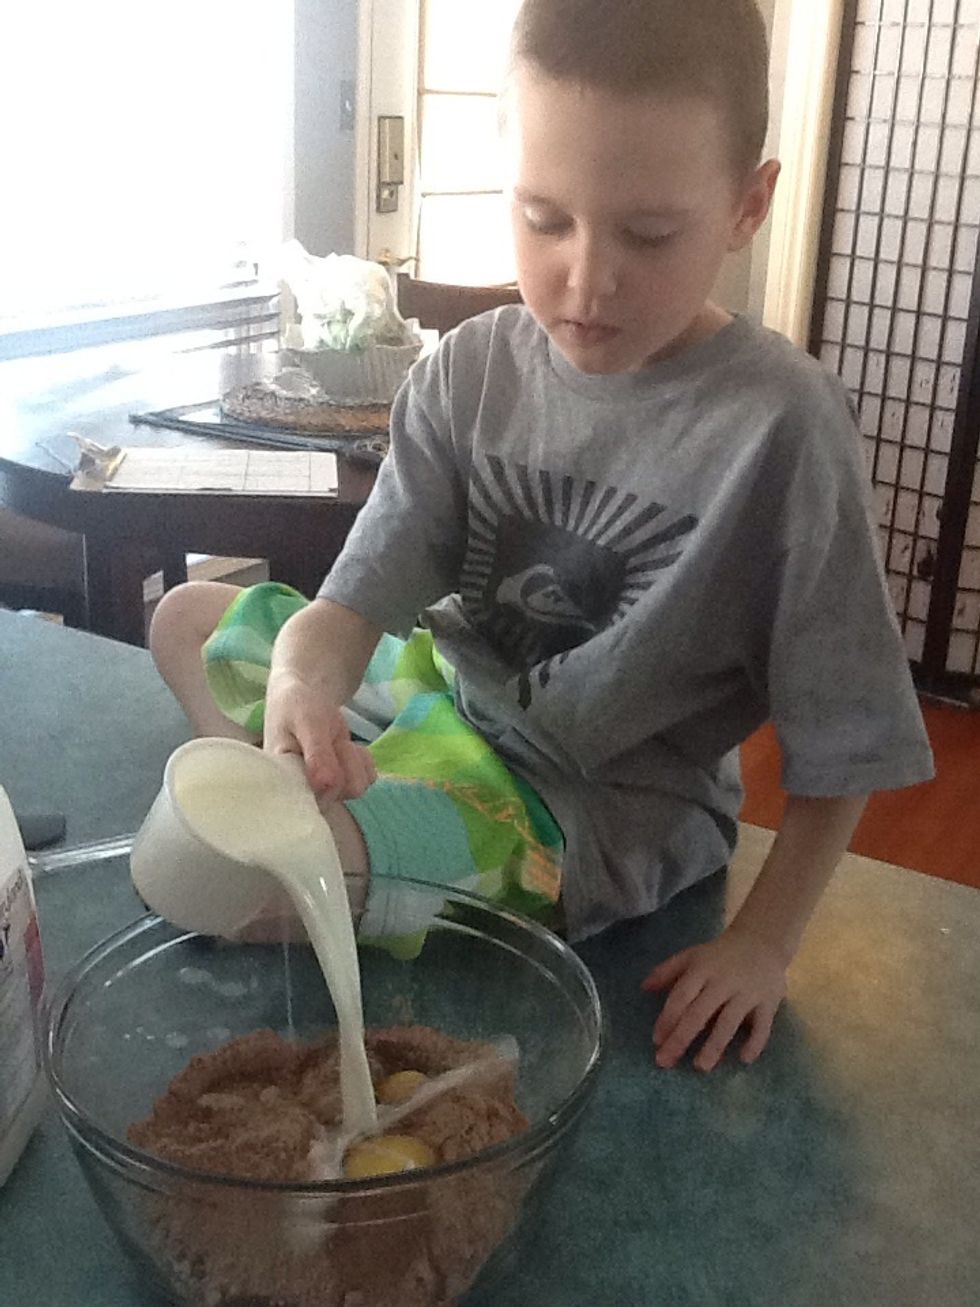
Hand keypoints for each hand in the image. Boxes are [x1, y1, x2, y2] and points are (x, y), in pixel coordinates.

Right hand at [264, 669, 376, 800]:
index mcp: (285, 784)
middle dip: (342, 760)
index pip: (314, 801)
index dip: (328, 780)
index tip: (324, 749)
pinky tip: (345, 746)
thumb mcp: (306, 723)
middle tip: (327, 738)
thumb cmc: (297, 708)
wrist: (304, 700)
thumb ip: (316, 754)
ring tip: (333, 741)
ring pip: (358, 787)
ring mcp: (324, 792)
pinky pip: (368, 779)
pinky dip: (362, 760)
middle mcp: (304, 794)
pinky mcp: (342, 785)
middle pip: (342, 792)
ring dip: (352, 759)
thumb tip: (326, 785)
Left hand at [641, 926, 787, 1071]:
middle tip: (666, 1061)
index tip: (656, 1040)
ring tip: (701, 1067)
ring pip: (729, 1022)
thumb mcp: (692, 956)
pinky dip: (755, 1042)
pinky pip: (762, 1026)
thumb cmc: (720, 954)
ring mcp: (747, 993)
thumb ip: (668, 970)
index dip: (667, 1018)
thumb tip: (643, 988)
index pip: (681, 996)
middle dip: (681, 1038)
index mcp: (702, 970)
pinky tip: (744, 1059)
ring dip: (714, 1045)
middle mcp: (723, 982)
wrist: (762, 940)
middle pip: (699, 1013)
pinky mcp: (768, 1002)